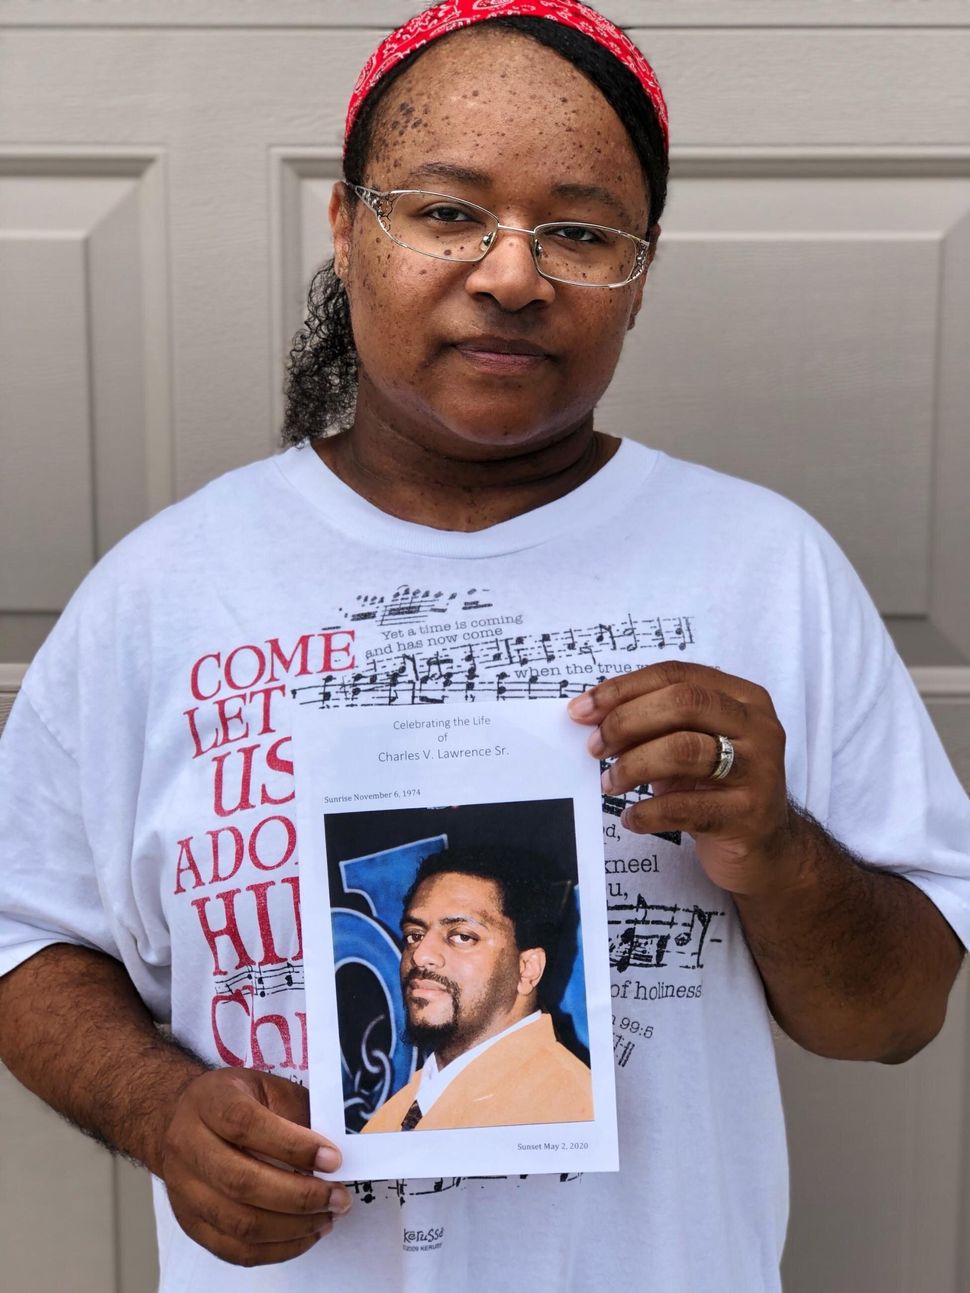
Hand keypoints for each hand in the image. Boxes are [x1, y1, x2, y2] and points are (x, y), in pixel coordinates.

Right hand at [159, 1067, 349, 1266]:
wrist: (182, 1117)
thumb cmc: (238, 1100)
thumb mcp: (268, 1088)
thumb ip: (298, 1114)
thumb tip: (335, 1154)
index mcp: (210, 1101)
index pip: (246, 1125)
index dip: (292, 1145)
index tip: (333, 1159)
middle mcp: (188, 1145)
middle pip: (241, 1182)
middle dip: (300, 1196)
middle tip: (339, 1197)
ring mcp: (184, 1189)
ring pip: (238, 1223)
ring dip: (292, 1228)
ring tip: (327, 1218)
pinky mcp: (190, 1222)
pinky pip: (233, 1249)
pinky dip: (276, 1249)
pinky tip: (305, 1235)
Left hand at [568, 660, 794, 896]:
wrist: (767, 847)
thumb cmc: (717, 787)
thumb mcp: (691, 744)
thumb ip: (654, 723)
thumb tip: (591, 715)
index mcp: (741, 697)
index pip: (676, 675)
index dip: (624, 688)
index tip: (582, 709)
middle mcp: (758, 726)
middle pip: (683, 703)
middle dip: (627, 721)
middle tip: (595, 747)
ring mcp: (759, 770)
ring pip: (685, 750)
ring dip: (633, 766)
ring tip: (610, 783)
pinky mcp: (749, 815)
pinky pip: (686, 807)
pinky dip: (648, 813)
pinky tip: (632, 818)